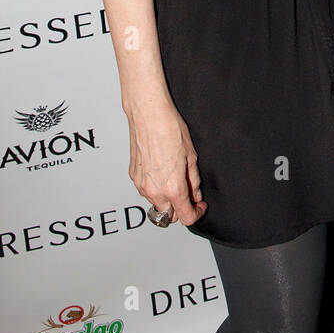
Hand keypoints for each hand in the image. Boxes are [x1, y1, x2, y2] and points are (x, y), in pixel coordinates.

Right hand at [127, 97, 206, 225]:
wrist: (149, 115)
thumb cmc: (170, 129)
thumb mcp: (191, 157)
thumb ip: (194, 181)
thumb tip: (195, 194)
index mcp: (173, 188)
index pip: (185, 217)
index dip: (197, 213)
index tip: (200, 206)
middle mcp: (154, 190)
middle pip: (168, 216)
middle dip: (180, 208)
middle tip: (189, 192)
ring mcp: (141, 185)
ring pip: (156, 204)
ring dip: (166, 199)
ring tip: (175, 177)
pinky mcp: (133, 177)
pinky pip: (146, 191)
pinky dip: (155, 188)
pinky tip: (162, 171)